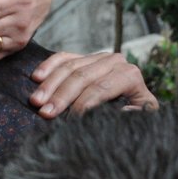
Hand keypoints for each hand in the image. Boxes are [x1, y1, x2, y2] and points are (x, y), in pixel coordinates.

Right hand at [30, 51, 158, 117]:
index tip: (69, 121)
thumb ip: (135, 114)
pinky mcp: (83, 57)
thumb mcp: (141, 116)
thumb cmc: (135, 115)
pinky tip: (36, 77)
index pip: (101, 88)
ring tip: (36, 101)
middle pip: (82, 77)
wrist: (134, 106)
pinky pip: (63, 57)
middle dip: (62, 96)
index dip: (84, 104)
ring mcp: (97, 57)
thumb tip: (123, 110)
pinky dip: (48, 66)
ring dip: (50, 85)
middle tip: (45, 113)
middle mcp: (114, 61)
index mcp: (129, 75)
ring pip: (69, 67)